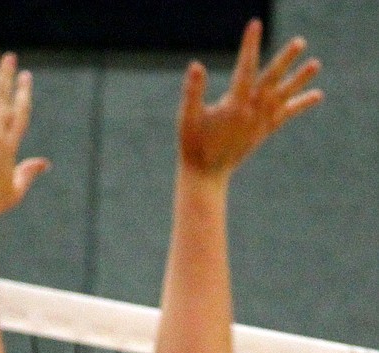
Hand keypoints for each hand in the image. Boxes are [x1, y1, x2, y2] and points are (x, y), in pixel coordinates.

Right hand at [178, 19, 320, 178]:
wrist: (205, 174)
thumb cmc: (193, 145)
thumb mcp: (187, 118)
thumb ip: (193, 91)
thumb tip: (196, 65)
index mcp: (233, 105)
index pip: (244, 68)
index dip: (249, 45)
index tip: (255, 25)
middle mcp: (251, 112)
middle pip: (271, 79)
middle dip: (285, 60)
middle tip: (300, 42)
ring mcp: (260, 122)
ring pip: (284, 96)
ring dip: (300, 80)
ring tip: (316, 63)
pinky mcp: (264, 131)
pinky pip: (286, 115)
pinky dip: (301, 104)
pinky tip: (317, 94)